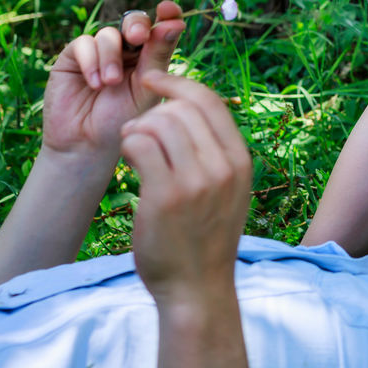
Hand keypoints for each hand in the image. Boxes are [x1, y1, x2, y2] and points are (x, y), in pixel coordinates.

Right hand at [41, 0, 185, 164]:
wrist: (87, 145)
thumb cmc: (123, 121)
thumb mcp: (146, 88)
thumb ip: (157, 56)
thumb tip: (175, 22)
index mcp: (150, 57)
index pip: (161, 28)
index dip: (167, 14)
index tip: (169, 8)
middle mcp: (127, 51)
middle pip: (134, 21)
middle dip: (136, 25)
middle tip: (138, 36)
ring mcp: (99, 53)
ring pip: (108, 33)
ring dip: (111, 56)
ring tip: (110, 83)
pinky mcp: (73, 58)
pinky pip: (83, 43)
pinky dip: (91, 60)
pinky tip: (95, 83)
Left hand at [119, 70, 251, 307]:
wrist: (197, 287)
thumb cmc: (204, 237)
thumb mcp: (226, 190)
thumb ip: (215, 153)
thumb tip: (187, 108)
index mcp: (239, 160)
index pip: (209, 100)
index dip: (177, 83)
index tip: (154, 79)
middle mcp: (223, 166)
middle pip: (182, 107)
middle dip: (154, 110)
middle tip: (139, 130)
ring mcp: (197, 181)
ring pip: (159, 123)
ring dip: (138, 128)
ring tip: (131, 146)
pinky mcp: (166, 197)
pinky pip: (141, 145)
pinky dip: (128, 144)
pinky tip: (127, 159)